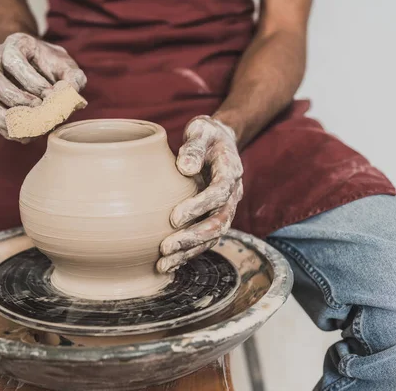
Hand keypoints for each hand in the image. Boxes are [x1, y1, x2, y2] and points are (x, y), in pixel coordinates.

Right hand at [0, 33, 86, 140]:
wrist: (38, 69)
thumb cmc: (52, 66)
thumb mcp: (66, 66)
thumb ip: (73, 79)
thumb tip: (72, 99)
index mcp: (13, 44)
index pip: (11, 60)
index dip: (30, 80)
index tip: (49, 94)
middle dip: (16, 98)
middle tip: (39, 110)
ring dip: (6, 117)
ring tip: (30, 126)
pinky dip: (6, 129)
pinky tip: (26, 135)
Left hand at [157, 115, 242, 272]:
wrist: (220, 142)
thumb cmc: (206, 135)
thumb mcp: (201, 131)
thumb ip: (194, 146)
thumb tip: (185, 167)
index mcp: (230, 171)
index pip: (218, 193)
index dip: (199, 207)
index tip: (174, 217)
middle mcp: (232, 194)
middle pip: (218, 223)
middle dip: (192, 238)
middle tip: (165, 248)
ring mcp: (225, 208)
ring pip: (212, 237)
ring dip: (188, 252)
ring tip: (163, 264)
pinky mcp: (215, 217)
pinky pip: (205, 240)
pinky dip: (188, 253)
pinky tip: (169, 263)